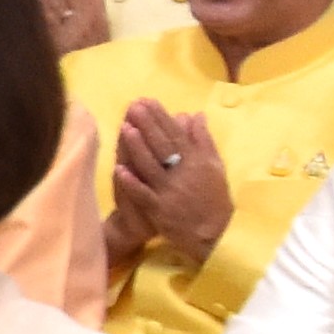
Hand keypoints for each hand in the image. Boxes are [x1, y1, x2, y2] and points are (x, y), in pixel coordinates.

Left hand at [30, 0, 112, 57]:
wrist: (89, 90)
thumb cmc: (94, 59)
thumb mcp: (101, 30)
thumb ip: (96, 1)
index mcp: (96, 21)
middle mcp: (83, 29)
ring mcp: (66, 40)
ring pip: (53, 7)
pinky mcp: (52, 50)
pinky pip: (44, 24)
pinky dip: (37, 7)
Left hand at [108, 98, 230, 268]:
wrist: (213, 232)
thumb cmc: (213, 197)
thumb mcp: (215, 166)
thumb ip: (203, 140)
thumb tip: (195, 114)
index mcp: (196, 160)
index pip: (176, 134)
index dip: (161, 117)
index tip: (148, 101)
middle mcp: (183, 173)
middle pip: (162, 145)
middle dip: (147, 124)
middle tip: (133, 106)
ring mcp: (169, 191)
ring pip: (151, 166)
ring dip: (137, 147)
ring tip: (125, 128)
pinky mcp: (159, 210)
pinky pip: (144, 194)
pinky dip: (132, 182)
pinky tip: (118, 169)